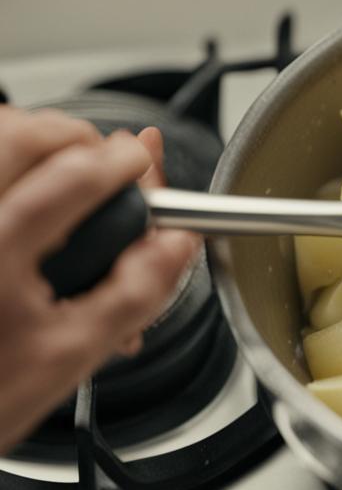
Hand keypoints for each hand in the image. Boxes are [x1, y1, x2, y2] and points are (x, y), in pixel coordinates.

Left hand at [0, 106, 199, 453]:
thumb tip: (176, 247)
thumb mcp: (73, 356)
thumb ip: (134, 295)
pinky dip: (4, 161)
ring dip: (26, 137)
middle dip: (70, 133)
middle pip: (16, 134)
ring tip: (59, 161)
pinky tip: (19, 183)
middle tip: (100, 155)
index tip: (141, 163)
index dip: (122, 163)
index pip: (73, 177)